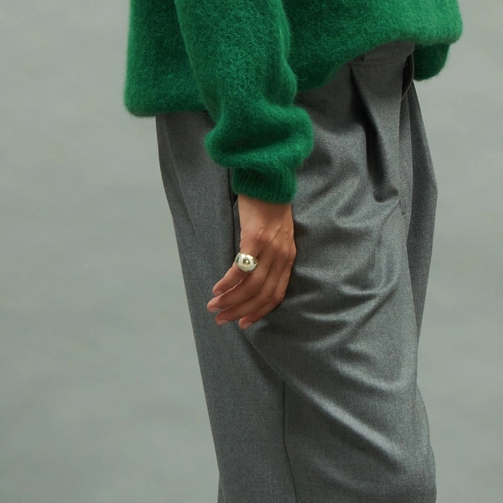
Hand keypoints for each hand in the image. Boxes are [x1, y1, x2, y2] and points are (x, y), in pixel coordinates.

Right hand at [207, 195, 295, 329]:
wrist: (269, 180)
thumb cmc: (269, 207)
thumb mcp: (277, 235)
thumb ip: (270, 256)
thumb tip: (250, 277)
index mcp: (288, 258)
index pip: (276, 294)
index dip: (259, 312)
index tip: (243, 323)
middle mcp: (282, 256)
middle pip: (262, 294)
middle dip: (240, 311)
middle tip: (222, 320)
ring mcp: (270, 248)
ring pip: (251, 285)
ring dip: (231, 300)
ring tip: (214, 307)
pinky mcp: (255, 238)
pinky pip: (241, 268)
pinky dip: (228, 282)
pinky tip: (217, 288)